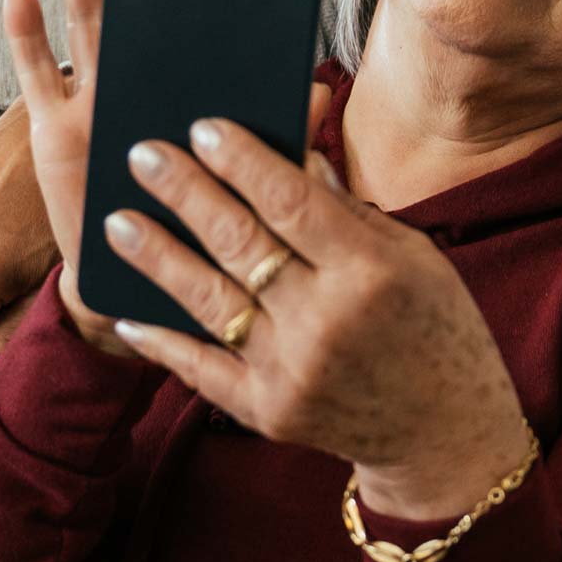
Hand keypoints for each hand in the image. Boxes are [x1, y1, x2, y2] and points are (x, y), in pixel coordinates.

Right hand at [2, 0, 333, 360]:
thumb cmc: (195, 226)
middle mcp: (139, 87)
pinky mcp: (53, 131)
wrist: (141, 282)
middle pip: (138, 16)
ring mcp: (94, 103)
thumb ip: (275, 133)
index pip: (189, 27)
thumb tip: (317, 89)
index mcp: (185, 92)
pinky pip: (38, 77)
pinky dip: (27, 37)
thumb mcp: (242, 180)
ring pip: (88, 32)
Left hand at [94, 90, 532, 514]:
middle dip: (185, 191)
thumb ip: (348, 212)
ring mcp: (292, 369)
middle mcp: (327, 320)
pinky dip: (162, 341)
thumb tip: (291, 154)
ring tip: (117, 220)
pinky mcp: (269, 411)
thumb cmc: (436, 330)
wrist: (444, 434)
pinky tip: (128, 313)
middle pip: (239, 242)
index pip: (290, 201)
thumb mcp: (414, 258)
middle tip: (142, 154)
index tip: (202, 126)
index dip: (241, 160)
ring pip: (208, 300)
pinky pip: (202, 369)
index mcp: (371, 272)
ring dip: (157, 256)